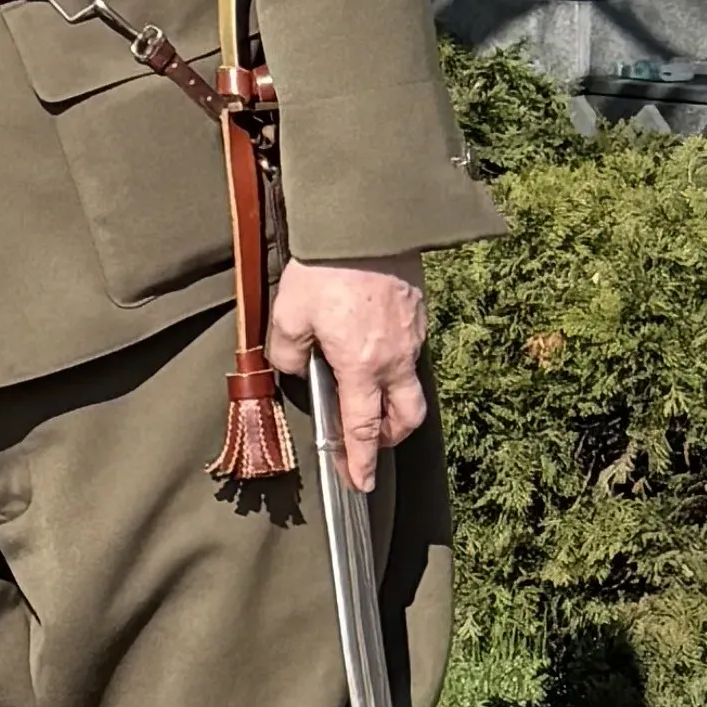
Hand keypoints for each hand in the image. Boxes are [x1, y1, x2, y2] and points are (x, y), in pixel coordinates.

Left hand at [268, 258, 428, 491]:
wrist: (367, 222)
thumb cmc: (326, 269)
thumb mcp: (288, 314)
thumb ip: (286, 352)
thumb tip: (294, 367)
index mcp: (362, 366)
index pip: (365, 429)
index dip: (361, 461)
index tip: (360, 483)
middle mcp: (396, 357)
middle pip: (405, 416)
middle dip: (389, 437)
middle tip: (370, 441)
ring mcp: (413, 335)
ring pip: (412, 384)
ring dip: (394, 399)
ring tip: (368, 393)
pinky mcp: (419, 312)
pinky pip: (412, 350)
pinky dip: (396, 362)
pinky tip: (372, 347)